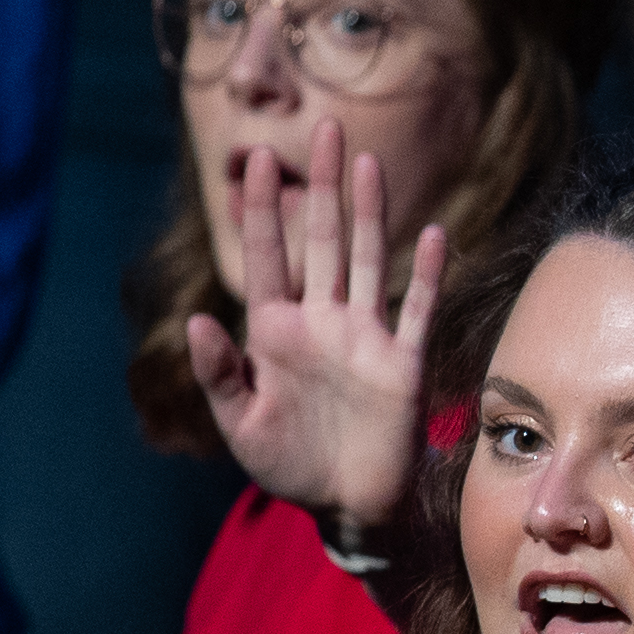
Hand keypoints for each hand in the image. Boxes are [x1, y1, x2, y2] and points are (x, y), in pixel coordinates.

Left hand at [186, 114, 445, 529]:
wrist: (347, 506)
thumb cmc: (288, 467)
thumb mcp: (239, 425)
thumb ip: (220, 373)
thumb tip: (197, 321)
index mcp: (274, 332)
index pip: (267, 255)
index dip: (261, 208)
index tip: (252, 159)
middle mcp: (321, 322)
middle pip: (323, 239)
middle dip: (320, 185)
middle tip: (324, 127)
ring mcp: (365, 338)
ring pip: (369, 261)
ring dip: (370, 213)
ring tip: (368, 163)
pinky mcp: (403, 362)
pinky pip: (417, 310)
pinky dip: (428, 274)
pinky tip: (436, 235)